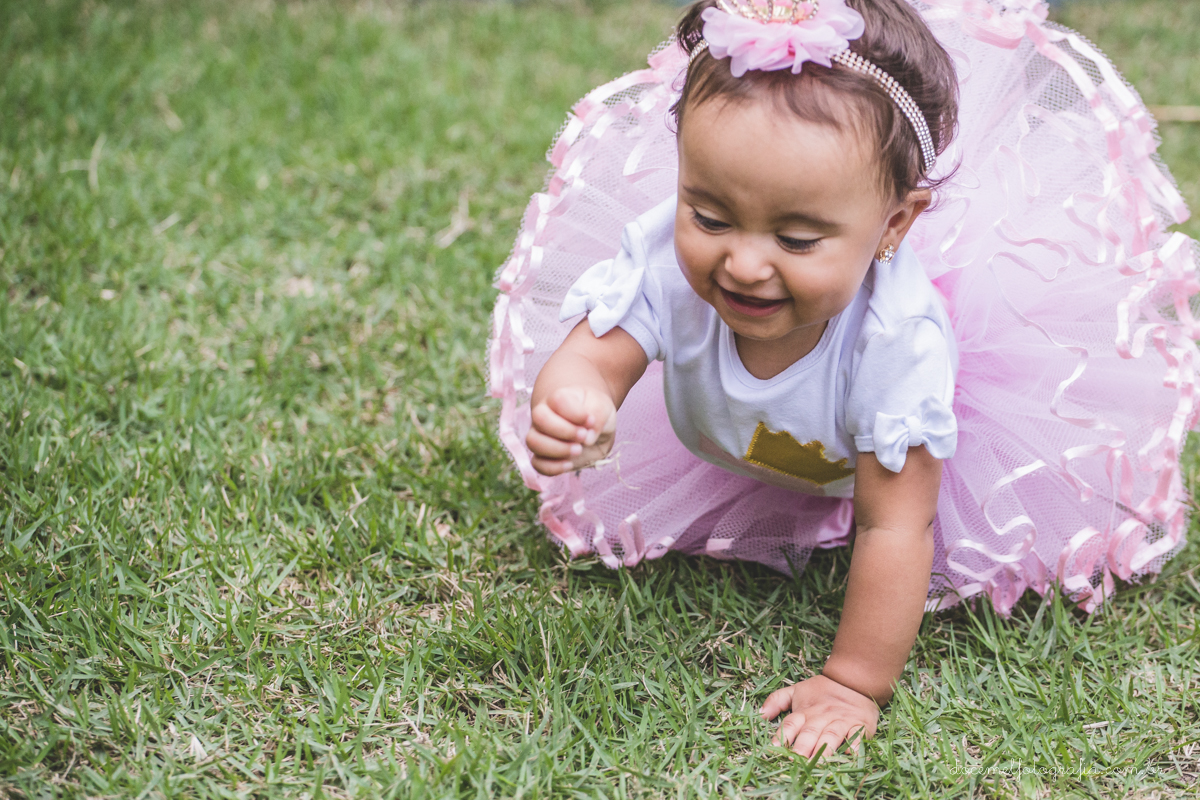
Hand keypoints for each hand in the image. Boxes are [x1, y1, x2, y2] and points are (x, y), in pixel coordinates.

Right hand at [526, 386, 616, 475]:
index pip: (557, 400)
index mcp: (559, 398)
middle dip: (564, 430)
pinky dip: (553, 467)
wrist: (594, 428)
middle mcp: (544, 415)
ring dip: (557, 449)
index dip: (575, 413)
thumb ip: (598, 414)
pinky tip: (570, 464)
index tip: (591, 420)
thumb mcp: (604, 407)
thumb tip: (587, 438)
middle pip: (539, 418)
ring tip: (579, 450)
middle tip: (584, 436)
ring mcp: (540, 436)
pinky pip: (537, 464)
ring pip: (533, 441)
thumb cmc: (596, 412)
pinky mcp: (543, 456)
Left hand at [761, 674, 879, 758]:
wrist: (852, 680)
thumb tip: (760, 714)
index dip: (781, 737)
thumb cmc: (821, 690)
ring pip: (831, 736)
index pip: (790, 724)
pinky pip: (857, 735)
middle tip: (795, 761)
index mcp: (804, 711)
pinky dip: (855, 745)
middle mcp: (821, 717)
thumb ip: (776, 700)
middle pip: (810, 733)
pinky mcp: (860, 726)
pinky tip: (851, 754)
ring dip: (824, 750)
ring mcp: (841, 721)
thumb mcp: (796, 691)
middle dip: (802, 747)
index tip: (773, 750)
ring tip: (817, 763)